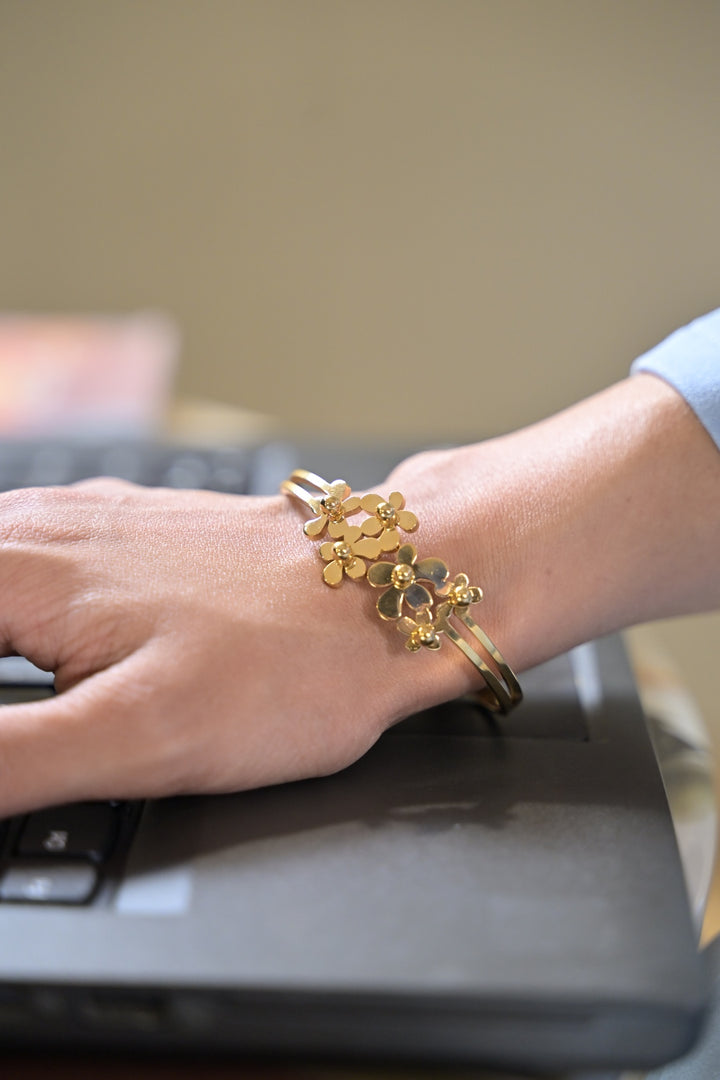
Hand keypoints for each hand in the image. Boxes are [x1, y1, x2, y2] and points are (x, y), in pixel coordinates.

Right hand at [0, 480, 464, 816]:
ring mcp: (88, 523)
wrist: (389, 592)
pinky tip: (21, 623)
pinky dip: (4, 590)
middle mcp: (41, 528)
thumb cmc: (288, 661)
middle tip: (18, 730)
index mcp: (18, 572)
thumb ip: (6, 761)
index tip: (11, 742)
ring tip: (23, 695)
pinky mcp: (128, 535)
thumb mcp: (137, 737)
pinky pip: (21, 549)